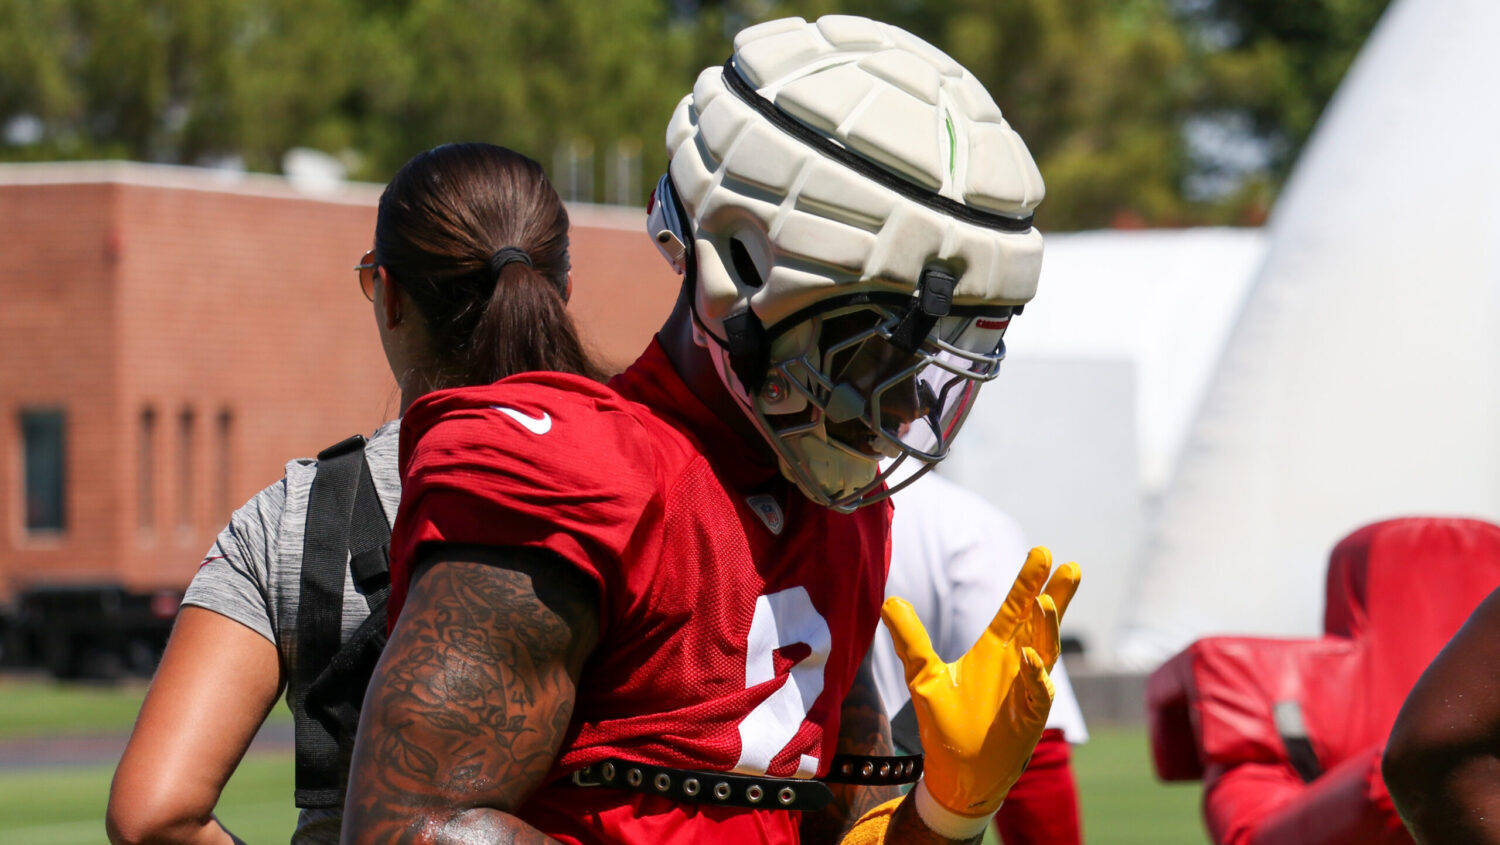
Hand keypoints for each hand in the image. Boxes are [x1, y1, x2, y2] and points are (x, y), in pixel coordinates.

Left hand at [882, 547, 1079, 823]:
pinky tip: (1029, 656)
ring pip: (1045, 652)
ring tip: (1044, 602)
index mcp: (994, 649)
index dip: (1028, 581)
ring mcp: (1026, 690)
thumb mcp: (922, 675)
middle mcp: (1016, 664)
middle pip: (1042, 623)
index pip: (1015, 608)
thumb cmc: (945, 723)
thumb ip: (911, 639)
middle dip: (1056, 596)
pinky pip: (1036, 693)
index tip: (1043, 552)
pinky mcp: (1028, 718)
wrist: (955, 772)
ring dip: (1046, 628)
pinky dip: (1034, 675)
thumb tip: (889, 601)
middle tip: (1068, 566)